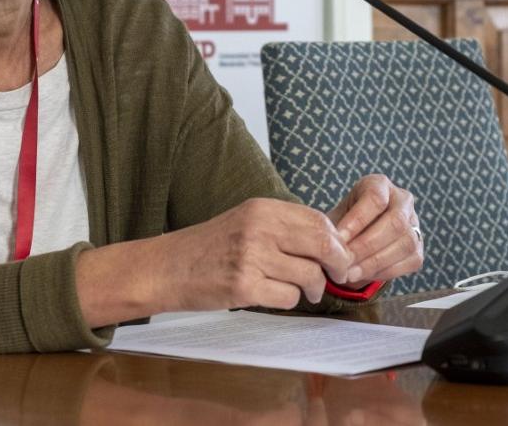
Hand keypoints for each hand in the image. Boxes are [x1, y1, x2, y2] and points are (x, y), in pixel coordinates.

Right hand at [158, 198, 353, 310]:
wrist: (167, 267)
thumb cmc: (209, 247)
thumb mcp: (246, 221)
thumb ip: (282, 226)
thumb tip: (330, 241)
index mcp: (262, 208)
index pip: (318, 220)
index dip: (337, 241)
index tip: (340, 255)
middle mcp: (259, 228)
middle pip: (323, 245)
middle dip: (339, 265)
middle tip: (339, 276)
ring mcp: (251, 258)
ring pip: (309, 275)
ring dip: (313, 287)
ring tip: (304, 290)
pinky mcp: (244, 287)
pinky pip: (288, 297)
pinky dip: (289, 300)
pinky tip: (275, 296)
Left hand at [327, 174, 423, 285]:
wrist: (359, 235)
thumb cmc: (344, 222)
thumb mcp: (335, 215)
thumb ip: (332, 227)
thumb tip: (329, 246)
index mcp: (380, 184)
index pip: (375, 199)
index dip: (357, 221)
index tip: (338, 239)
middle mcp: (402, 200)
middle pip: (395, 222)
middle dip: (367, 245)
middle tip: (345, 261)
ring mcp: (415, 224)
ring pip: (405, 243)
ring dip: (375, 262)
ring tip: (350, 273)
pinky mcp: (419, 248)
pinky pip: (409, 261)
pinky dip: (385, 271)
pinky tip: (364, 275)